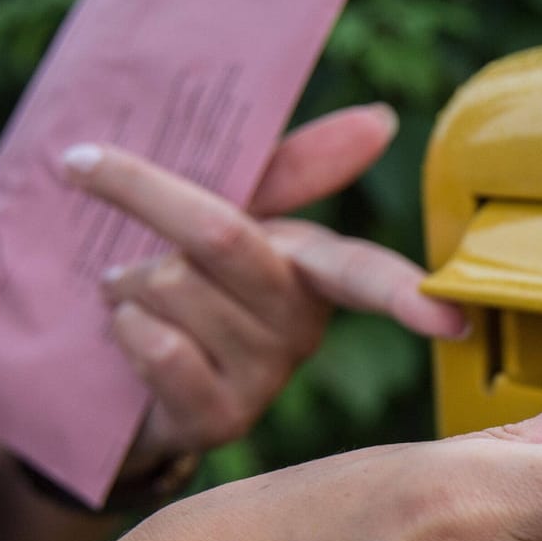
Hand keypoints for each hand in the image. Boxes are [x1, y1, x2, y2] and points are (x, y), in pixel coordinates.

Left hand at [63, 105, 467, 477]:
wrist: (104, 365)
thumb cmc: (175, 272)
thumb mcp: (226, 205)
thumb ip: (295, 165)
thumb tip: (382, 120)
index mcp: (312, 266)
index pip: (366, 274)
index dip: (407, 295)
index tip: (450, 322)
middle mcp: (302, 327)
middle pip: (222, 238)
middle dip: (145, 197)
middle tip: (91, 176)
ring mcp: (264, 379)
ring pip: (170, 286)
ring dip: (125, 279)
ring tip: (131, 295)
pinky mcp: (218, 419)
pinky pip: (156, 345)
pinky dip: (121, 325)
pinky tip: (127, 334)